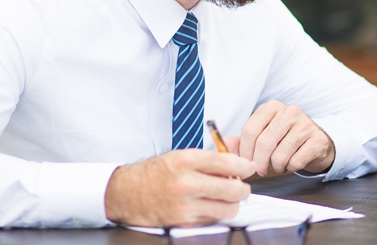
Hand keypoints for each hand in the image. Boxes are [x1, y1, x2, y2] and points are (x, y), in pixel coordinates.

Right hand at [104, 149, 254, 226]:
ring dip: (232, 204)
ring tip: (226, 198)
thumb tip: (240, 154)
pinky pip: (214, 220)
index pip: (228, 162)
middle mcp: (187, 183)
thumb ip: (213, 156)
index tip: (249, 167)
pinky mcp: (184, 222)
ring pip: (228, 209)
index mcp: (187, 160)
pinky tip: (209, 206)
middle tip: (241, 187)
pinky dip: (217, 214)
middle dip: (243, 188)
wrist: (126, 193)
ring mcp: (185, 205)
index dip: (245, 165)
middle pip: (233, 189)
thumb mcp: (182, 155)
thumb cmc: (156, 173)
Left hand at [232, 100, 334, 175]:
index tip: (245, 162)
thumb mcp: (262, 136)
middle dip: (259, 163)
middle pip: (264, 143)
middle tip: (261, 170)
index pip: (250, 130)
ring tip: (279, 164)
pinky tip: (292, 163)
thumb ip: (241, 141)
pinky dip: (290, 168)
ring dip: (276, 167)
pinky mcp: (317, 139)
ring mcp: (305, 124)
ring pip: (279, 155)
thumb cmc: (284, 140)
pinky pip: (295, 161)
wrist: (315, 143)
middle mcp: (289, 111)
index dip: (245, 151)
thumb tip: (223, 145)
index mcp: (271, 107)